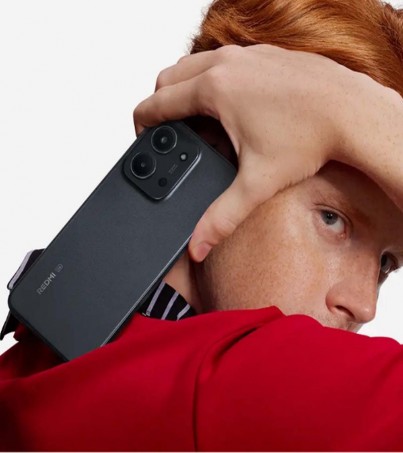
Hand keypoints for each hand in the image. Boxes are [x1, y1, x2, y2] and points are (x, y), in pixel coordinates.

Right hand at [133, 44, 354, 261]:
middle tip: (167, 131)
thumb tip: (199, 244)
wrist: (351, 112)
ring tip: (193, 119)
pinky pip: (220, 59)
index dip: (142, 123)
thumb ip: (222, 216)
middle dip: (159, 104)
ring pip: (193, 64)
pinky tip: (225, 105)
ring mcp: (244, 54)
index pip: (157, 102)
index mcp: (214, 90)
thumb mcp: (257, 182)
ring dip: (183, 89)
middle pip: (167, 78)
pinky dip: (210, 79)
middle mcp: (225, 64)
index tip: (143, 136)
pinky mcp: (261, 52)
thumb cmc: (310, 138)